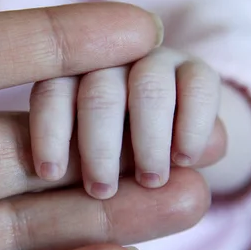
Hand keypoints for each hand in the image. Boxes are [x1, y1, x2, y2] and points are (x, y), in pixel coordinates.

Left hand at [29, 46, 221, 198]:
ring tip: (151, 181)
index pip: (52, 92)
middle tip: (102, 190)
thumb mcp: (83, 163)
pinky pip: (198, 90)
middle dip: (100, 146)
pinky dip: (191, 127)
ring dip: (149, 140)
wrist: (170, 140)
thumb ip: (69, 168)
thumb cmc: (112, 158)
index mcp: (73, 75)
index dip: (50, 131)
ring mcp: (157, 61)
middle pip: (100, 92)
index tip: (50, 174)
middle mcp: (113, 59)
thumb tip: (50, 182)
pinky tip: (185, 159)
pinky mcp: (199, 70)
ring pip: (149, 89)